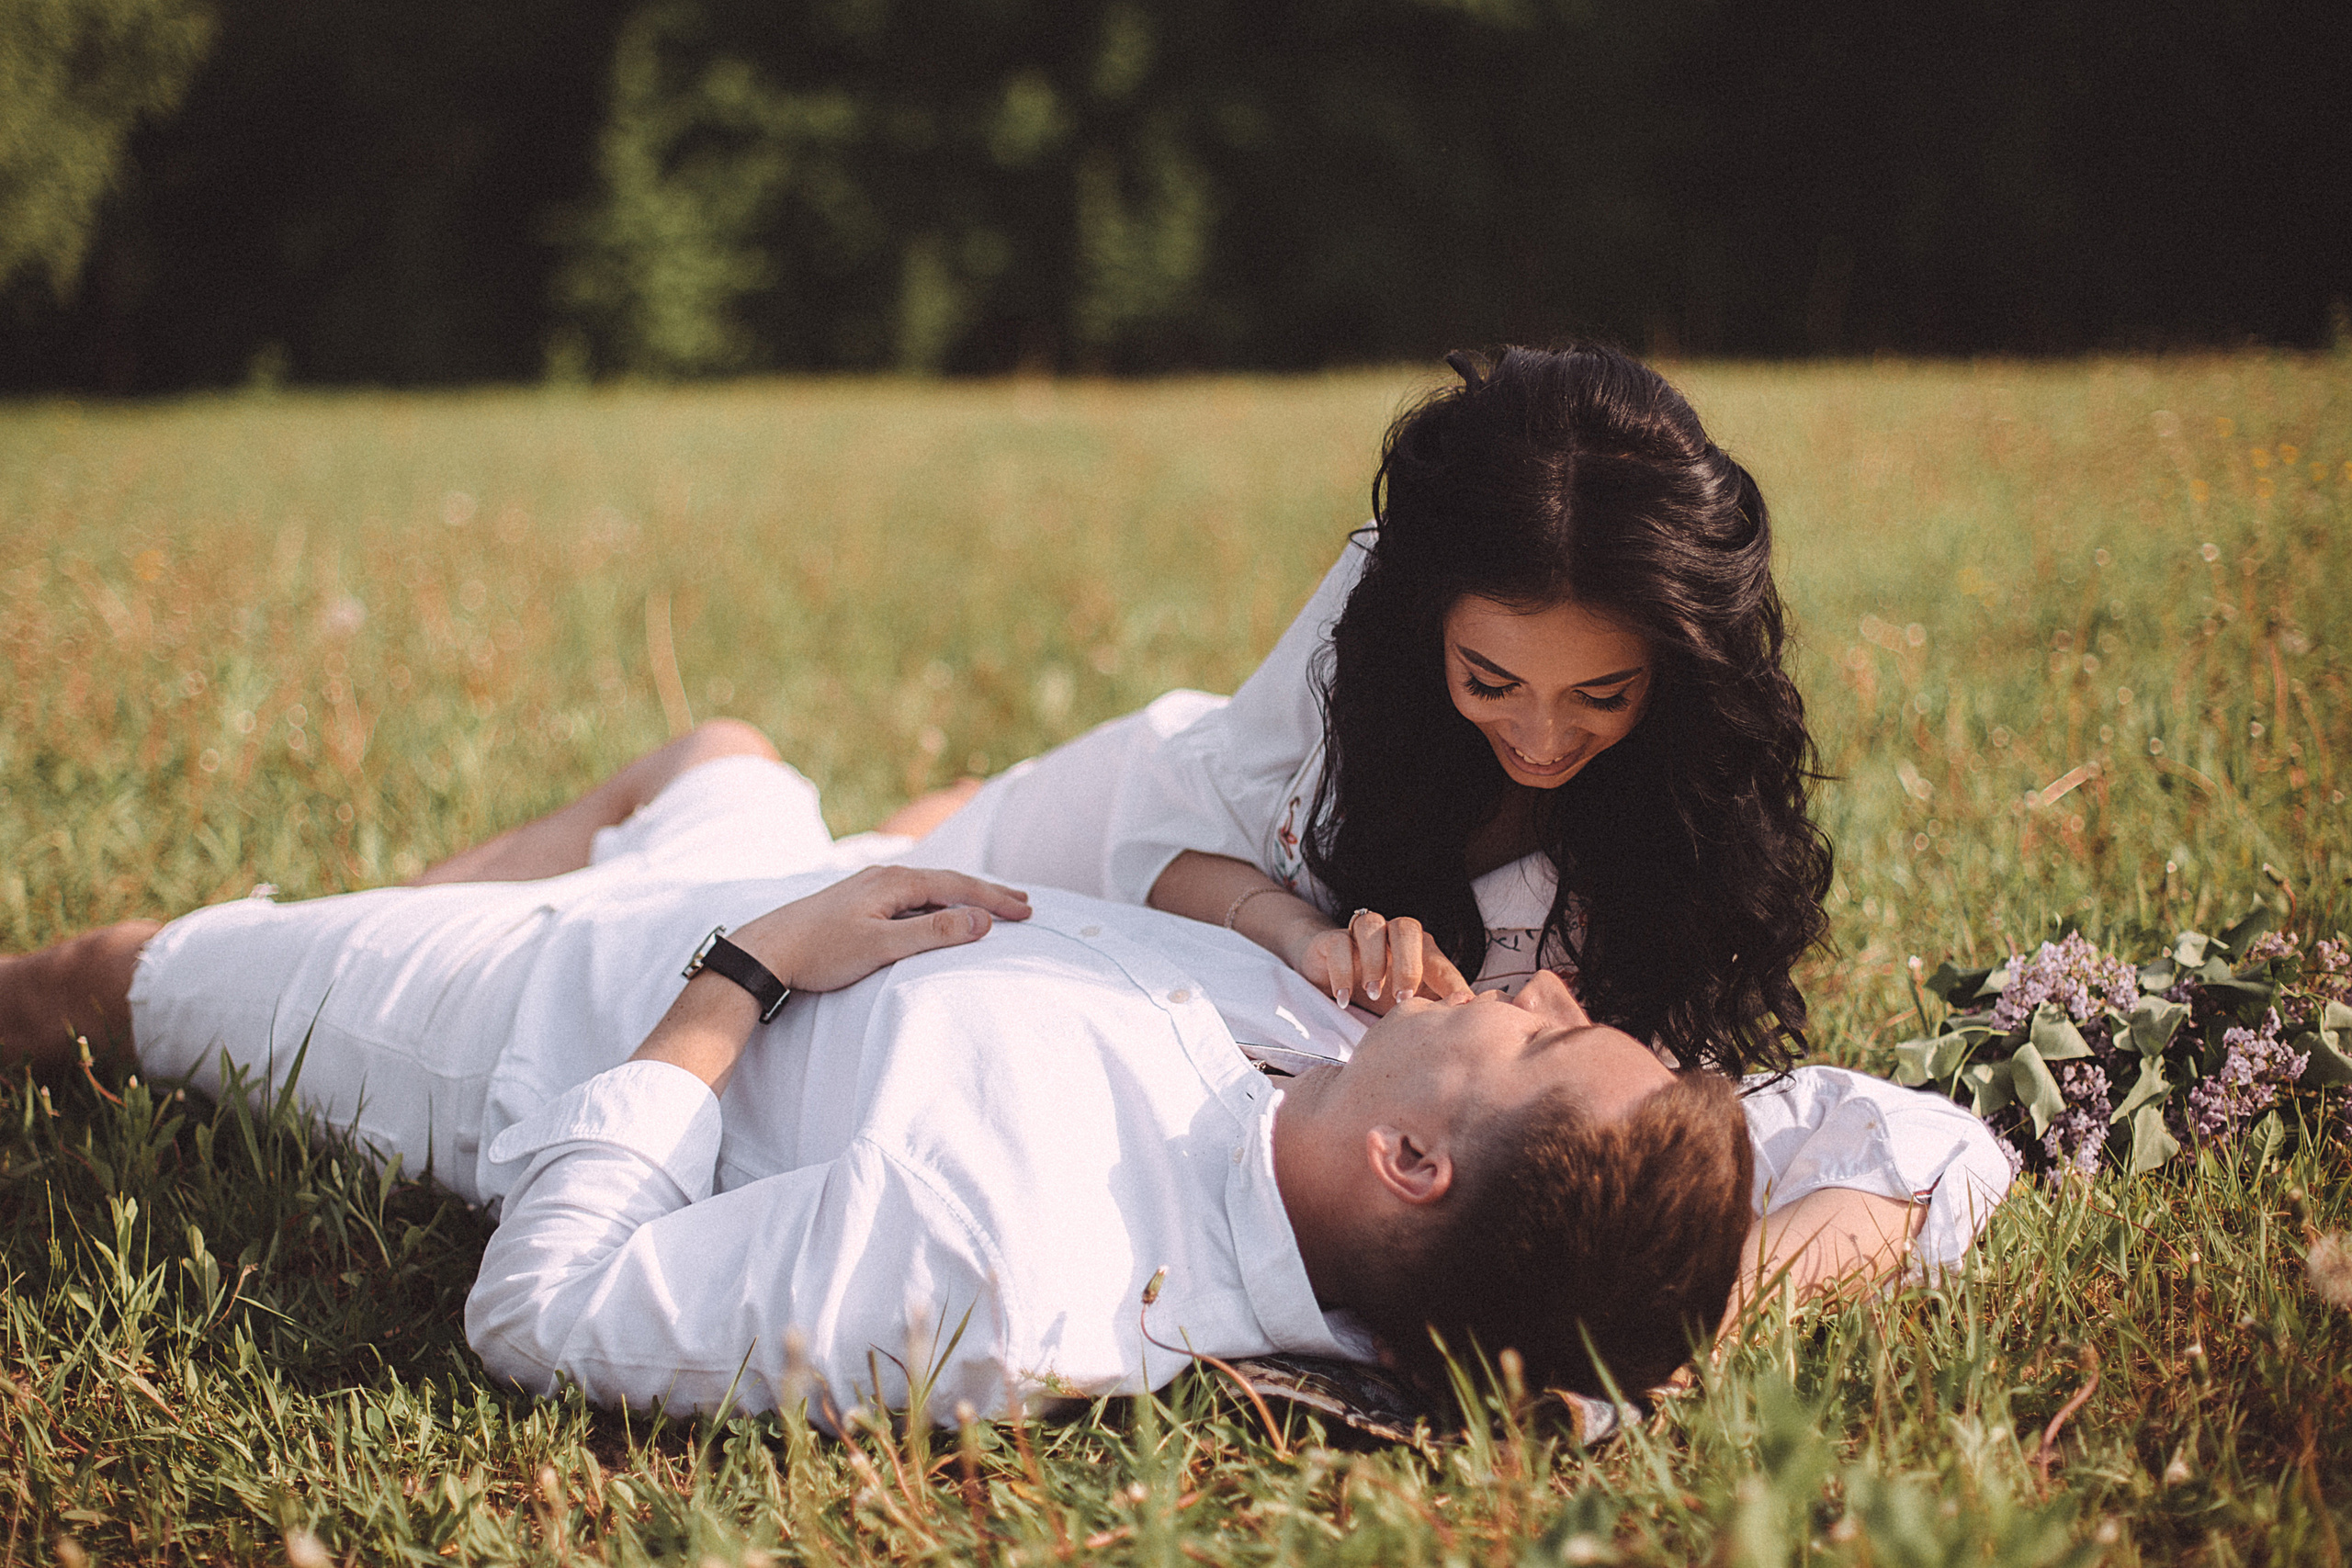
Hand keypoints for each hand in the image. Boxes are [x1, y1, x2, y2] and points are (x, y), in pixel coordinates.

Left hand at [728, 865, 1031, 993]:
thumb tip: (982, 920)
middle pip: (948, 882)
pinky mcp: (859, 902)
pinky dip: (938, 905)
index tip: (1026, 911)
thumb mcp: (882, 946)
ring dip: (963, 898)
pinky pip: (912, 898)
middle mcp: (885, 877)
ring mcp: (870, 887)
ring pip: (929, 890)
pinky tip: (941, 915)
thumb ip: (934, 932)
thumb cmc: (821, 952)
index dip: (995, 899)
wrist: (765, 950)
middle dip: (986, 893)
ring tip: (990, 908)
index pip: (959, 886)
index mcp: (895, 881)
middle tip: (1023, 903)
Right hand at [1293, 908, 1471, 1013]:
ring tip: (1373, 994)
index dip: (1451, 982)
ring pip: (1371, 923)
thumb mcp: (1406, 1006)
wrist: (1327, 977)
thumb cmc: (1378, 994)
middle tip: (1402, 999)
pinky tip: (1343, 999)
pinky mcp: (1330, 940)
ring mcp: (1359, 935)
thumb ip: (1431, 1010)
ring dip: (1375, 961)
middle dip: (1408, 964)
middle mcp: (1390, 936)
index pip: (1440, 961)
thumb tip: (1463, 1023)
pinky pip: (1338, 942)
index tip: (1459, 1006)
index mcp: (1417, 950)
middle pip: (1407, 928)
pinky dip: (1341, 971)